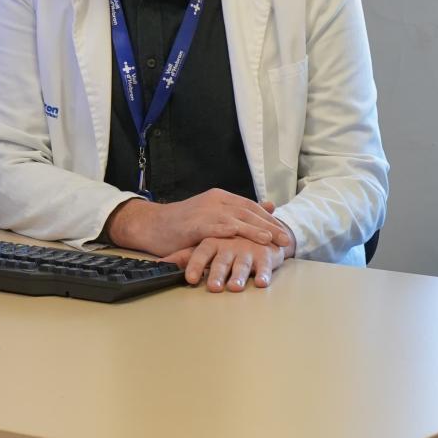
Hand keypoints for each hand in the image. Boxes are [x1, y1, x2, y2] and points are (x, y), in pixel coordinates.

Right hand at [105, 190, 294, 257]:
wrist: (152, 225)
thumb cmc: (182, 224)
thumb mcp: (213, 215)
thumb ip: (238, 213)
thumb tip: (269, 206)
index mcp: (221, 198)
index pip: (251, 207)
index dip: (269, 219)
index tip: (284, 231)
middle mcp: (216, 201)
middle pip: (248, 212)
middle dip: (269, 226)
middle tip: (285, 239)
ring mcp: (206, 211)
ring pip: (236, 218)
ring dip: (255, 229)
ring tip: (271, 240)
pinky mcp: (195, 223)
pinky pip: (216, 226)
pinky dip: (230, 231)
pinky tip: (243, 236)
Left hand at [165, 236, 287, 292]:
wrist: (259, 232)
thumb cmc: (227, 243)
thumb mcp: (204, 246)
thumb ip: (184, 256)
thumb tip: (159, 264)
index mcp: (213, 241)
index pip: (201, 252)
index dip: (195, 265)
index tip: (190, 279)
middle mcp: (230, 245)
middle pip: (222, 260)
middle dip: (217, 274)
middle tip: (213, 288)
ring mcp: (248, 249)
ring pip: (242, 264)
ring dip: (239, 275)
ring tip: (234, 287)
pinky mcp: (265, 254)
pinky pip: (265, 265)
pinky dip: (264, 273)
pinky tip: (262, 282)